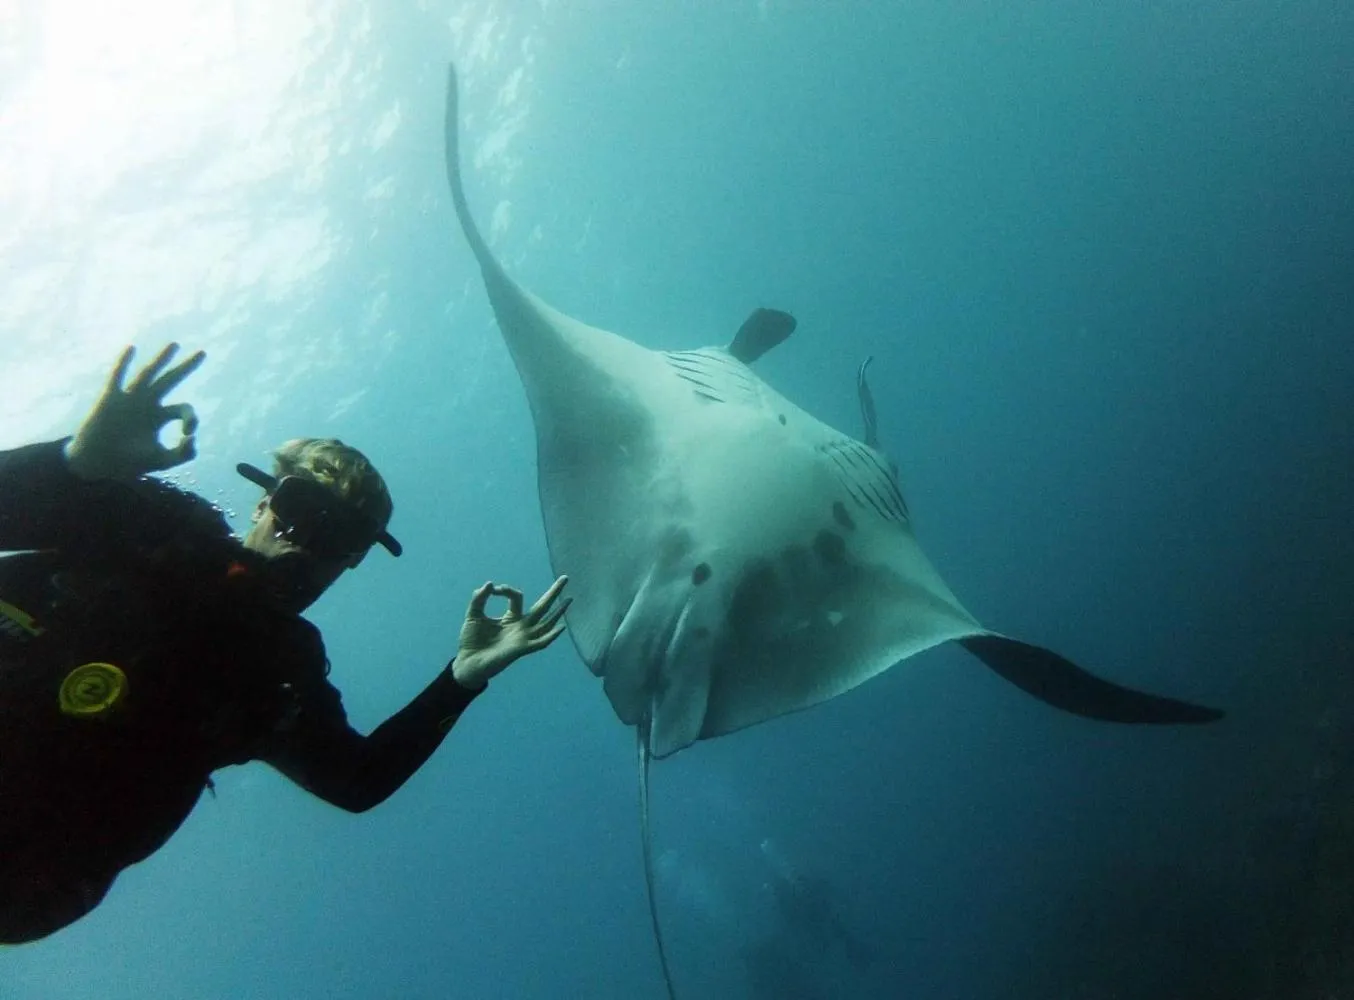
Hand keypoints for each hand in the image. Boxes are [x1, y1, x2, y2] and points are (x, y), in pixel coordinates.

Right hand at [64, 343, 205, 480]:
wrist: (98, 464)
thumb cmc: (130, 463)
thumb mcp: (163, 460)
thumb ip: (184, 454)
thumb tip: (193, 438)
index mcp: (160, 416)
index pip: (184, 409)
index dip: (192, 419)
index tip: (188, 434)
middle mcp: (147, 403)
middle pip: (171, 380)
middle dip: (186, 367)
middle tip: (203, 353)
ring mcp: (129, 399)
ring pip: (149, 374)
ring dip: (162, 360)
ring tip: (176, 345)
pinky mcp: (110, 399)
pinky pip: (117, 377)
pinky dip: (124, 363)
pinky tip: (132, 348)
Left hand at [452, 575, 570, 688]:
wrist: (468, 662)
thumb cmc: (472, 641)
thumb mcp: (473, 615)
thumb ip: (479, 599)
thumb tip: (489, 584)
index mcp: (511, 618)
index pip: (517, 597)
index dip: (506, 590)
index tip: (492, 590)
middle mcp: (521, 626)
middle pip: (542, 606)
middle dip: (554, 592)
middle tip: (565, 577)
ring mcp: (523, 637)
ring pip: (546, 622)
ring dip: (559, 611)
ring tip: (570, 599)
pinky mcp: (521, 649)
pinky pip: (540, 642)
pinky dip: (551, 636)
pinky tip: (561, 627)